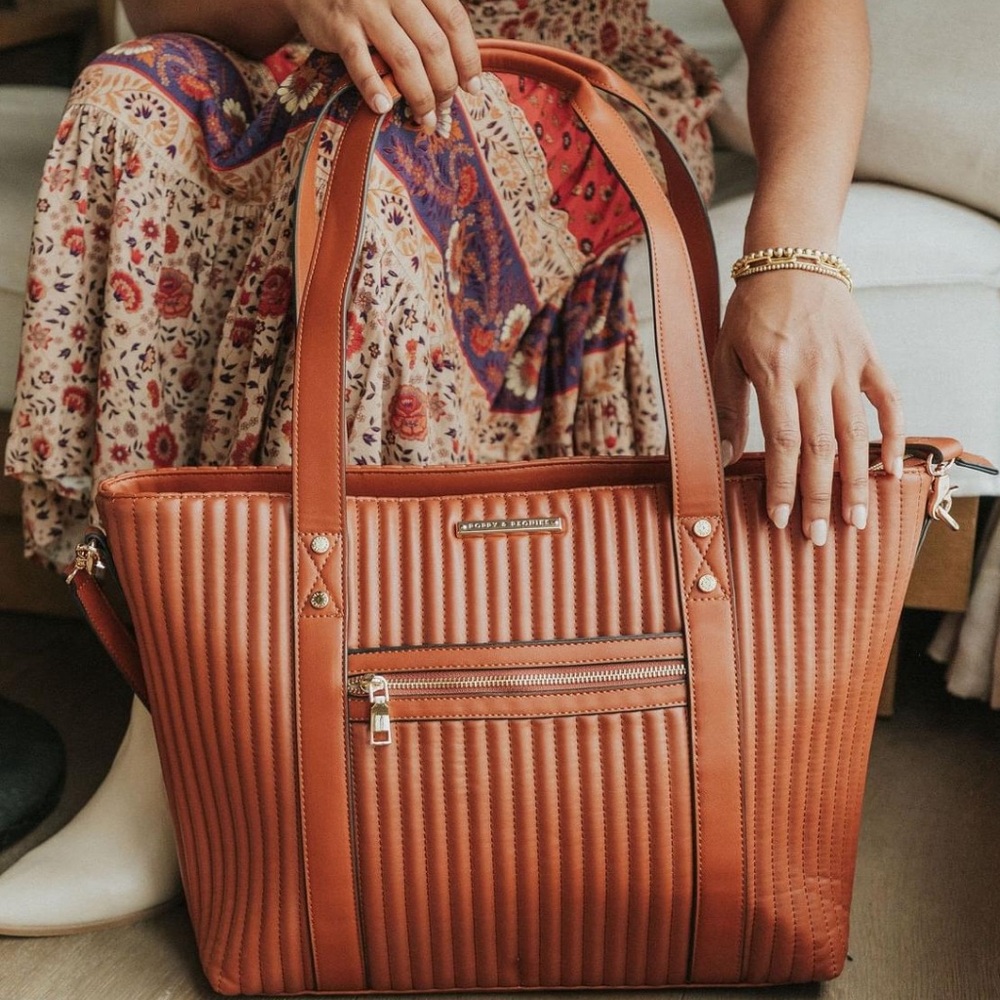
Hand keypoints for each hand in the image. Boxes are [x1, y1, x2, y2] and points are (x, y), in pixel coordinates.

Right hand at [284, 0, 481, 127]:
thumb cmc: (369, 0)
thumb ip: (429, 22)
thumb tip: (460, 71)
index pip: (454, 21)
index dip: (467, 58)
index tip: (472, 87)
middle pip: (433, 45)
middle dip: (444, 85)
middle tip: (444, 109)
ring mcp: (366, 6)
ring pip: (404, 58)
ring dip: (419, 96)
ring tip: (425, 120)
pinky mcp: (340, 25)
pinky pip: (361, 62)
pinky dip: (374, 88)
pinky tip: (383, 108)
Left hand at [711, 271, 905, 542]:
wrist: (792, 258)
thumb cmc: (751, 311)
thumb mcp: (726, 355)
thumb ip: (729, 407)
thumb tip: (725, 459)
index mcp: (775, 374)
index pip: (783, 444)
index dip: (784, 485)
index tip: (781, 520)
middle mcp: (814, 373)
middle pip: (821, 448)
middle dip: (819, 497)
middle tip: (817, 538)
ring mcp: (846, 365)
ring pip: (855, 433)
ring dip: (856, 481)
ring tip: (856, 521)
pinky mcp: (868, 356)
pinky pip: (888, 401)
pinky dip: (892, 436)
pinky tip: (891, 471)